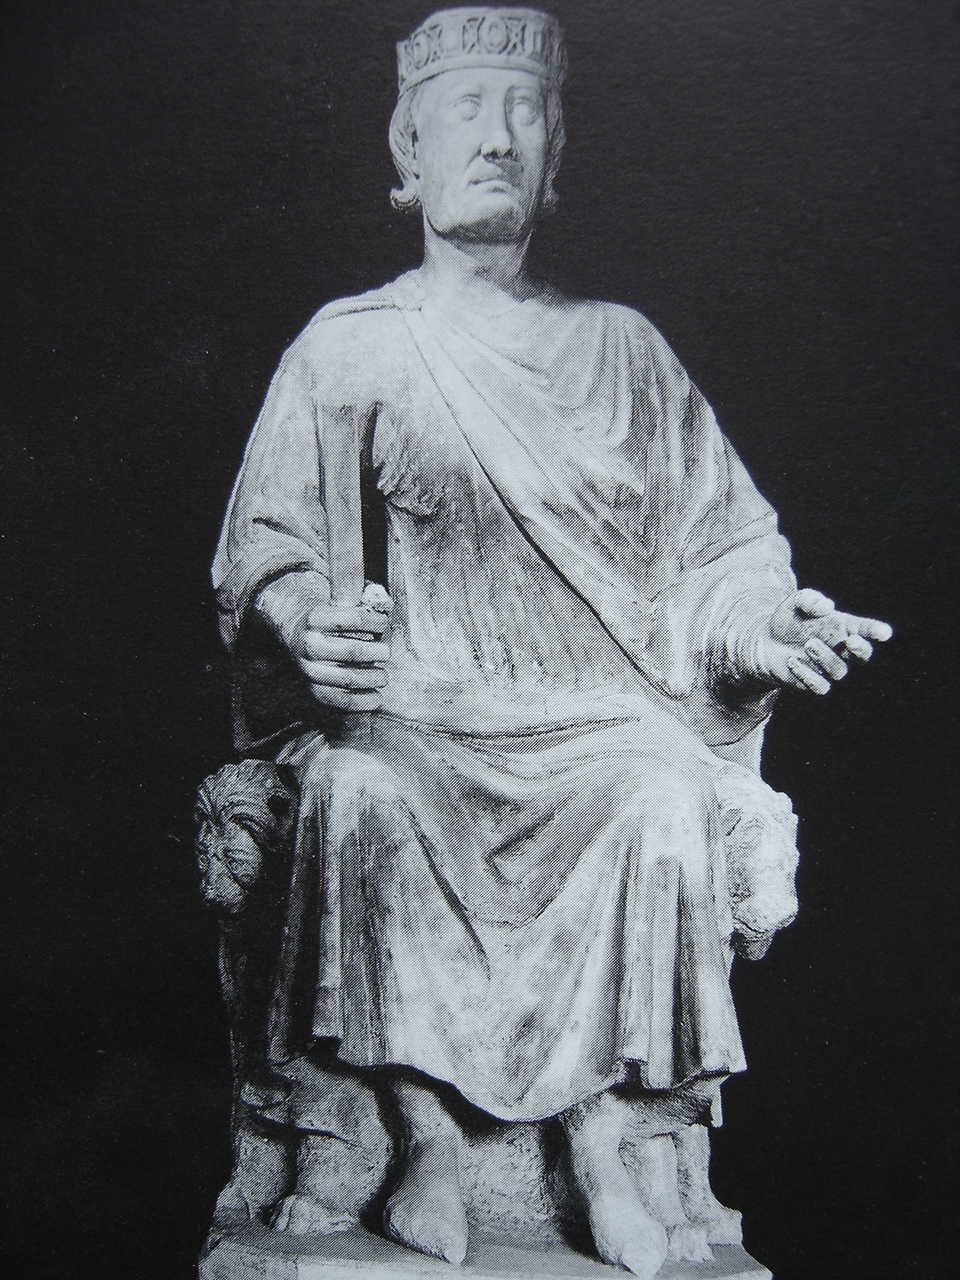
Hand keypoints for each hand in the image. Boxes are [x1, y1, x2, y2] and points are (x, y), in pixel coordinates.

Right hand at [288, 589, 391, 711]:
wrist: (297, 636)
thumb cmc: (329, 619)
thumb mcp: (337, 602)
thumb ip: (359, 602)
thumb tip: (387, 606)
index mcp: (315, 618)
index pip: (353, 619)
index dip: (375, 622)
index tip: (384, 623)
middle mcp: (309, 645)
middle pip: (353, 651)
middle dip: (378, 652)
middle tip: (386, 652)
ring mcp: (310, 670)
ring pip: (349, 678)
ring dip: (374, 678)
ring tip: (383, 675)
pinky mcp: (315, 690)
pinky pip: (342, 701)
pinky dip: (364, 701)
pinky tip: (376, 697)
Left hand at [755, 588, 891, 694]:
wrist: (765, 641)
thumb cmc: (789, 619)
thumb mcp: (795, 603)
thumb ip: (809, 599)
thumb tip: (826, 607)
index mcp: (844, 628)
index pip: (866, 630)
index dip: (876, 631)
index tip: (884, 632)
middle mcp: (842, 650)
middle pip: (862, 656)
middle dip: (860, 649)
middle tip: (851, 640)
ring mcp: (829, 669)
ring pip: (839, 670)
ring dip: (825, 657)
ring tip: (808, 644)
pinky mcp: (815, 684)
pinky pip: (820, 687)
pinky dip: (807, 675)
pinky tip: (792, 662)